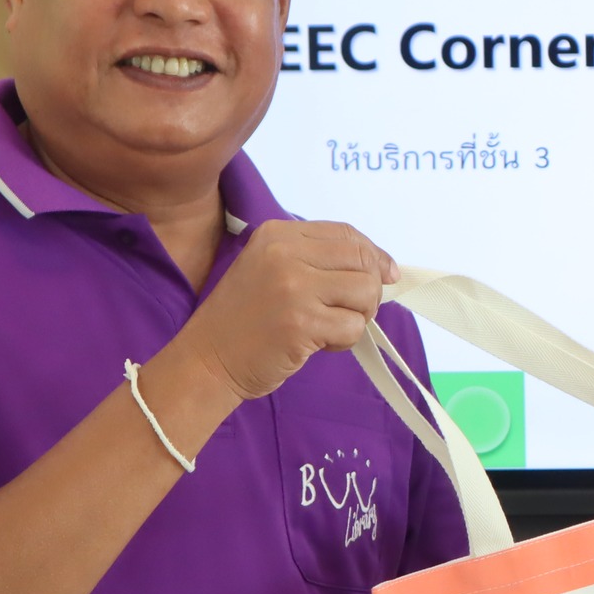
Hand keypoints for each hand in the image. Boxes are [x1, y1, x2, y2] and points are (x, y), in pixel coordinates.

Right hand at [171, 220, 398, 400]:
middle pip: (363, 261)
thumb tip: (386, 268)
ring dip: (359, 316)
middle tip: (350, 311)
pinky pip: (353, 327)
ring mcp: (294, 287)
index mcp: (278, 234)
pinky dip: (345, 340)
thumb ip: (319, 261)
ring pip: (366, 292)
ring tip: (329, 327)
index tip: (386, 275)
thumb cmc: (243, 319)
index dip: (374, 255)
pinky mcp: (301, 323)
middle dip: (370, 290)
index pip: (347, 234)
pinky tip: (318, 344)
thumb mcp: (272, 270)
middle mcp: (285, 253)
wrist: (207, 359)